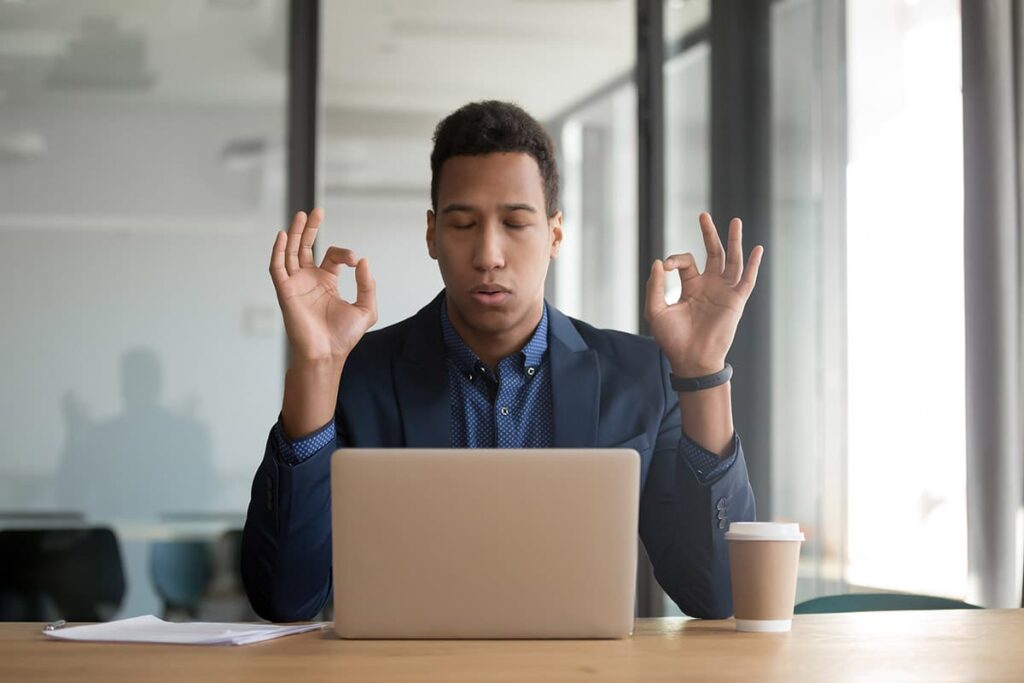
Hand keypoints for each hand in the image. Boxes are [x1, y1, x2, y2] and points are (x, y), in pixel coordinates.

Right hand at [270, 208, 377, 365]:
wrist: (327, 354)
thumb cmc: (344, 337)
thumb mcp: (366, 308)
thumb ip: (367, 285)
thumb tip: (363, 261)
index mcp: (327, 283)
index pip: (332, 256)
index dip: (343, 253)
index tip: (354, 260)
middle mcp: (309, 281)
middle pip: (306, 247)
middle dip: (311, 229)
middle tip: (317, 211)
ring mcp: (296, 285)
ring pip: (291, 253)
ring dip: (295, 234)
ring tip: (301, 215)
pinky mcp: (285, 291)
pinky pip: (278, 267)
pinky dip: (279, 251)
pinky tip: (283, 236)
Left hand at [645, 212, 762, 376]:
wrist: (691, 360)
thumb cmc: (672, 339)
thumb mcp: (656, 310)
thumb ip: (656, 286)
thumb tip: (659, 262)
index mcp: (690, 287)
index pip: (685, 262)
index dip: (675, 259)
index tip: (666, 267)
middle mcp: (709, 286)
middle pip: (712, 253)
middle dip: (709, 234)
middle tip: (703, 215)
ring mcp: (724, 292)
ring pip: (732, 260)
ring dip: (733, 241)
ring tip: (735, 221)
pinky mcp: (736, 301)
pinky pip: (747, 279)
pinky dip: (753, 264)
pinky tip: (757, 249)